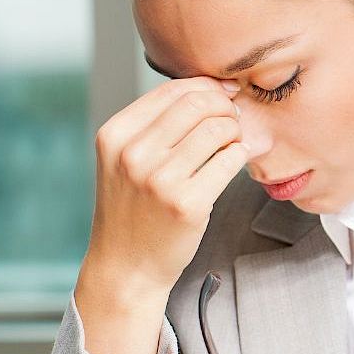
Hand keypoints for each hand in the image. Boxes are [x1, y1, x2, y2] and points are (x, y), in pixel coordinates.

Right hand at [83, 77, 247, 288]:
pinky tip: (233, 162)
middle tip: (233, 119)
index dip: (206, 86)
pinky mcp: (187, 204)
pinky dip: (239, 155)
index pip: (172, 89)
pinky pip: (229, 161)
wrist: (126, 267)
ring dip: (234, 131)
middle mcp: (133, 154)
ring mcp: (159, 180)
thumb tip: (211, 89)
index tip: (224, 95)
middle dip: (224, 106)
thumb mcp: (124, 160)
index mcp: (115, 135)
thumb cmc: (133, 209)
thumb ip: (156, 124)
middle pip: (197, 103)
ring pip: (217, 129)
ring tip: (232, 143)